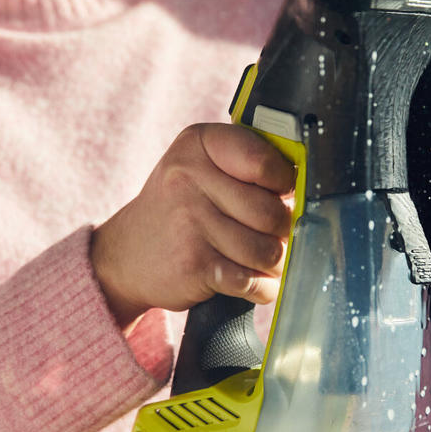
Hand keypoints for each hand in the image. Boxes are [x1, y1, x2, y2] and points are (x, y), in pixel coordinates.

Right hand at [91, 123, 295, 329]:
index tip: (281, 195)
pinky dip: (260, 288)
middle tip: (272, 235)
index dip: (286, 185)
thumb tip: (306, 189)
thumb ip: (247, 165)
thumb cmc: (177, 208)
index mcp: (198, 144)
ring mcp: (190, 222)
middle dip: (283, 231)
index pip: (267, 163)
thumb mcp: (199, 167)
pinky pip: (252, 281)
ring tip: (260, 259)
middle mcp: (189, 178)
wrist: (124, 255)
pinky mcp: (194, 264)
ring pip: (267, 250)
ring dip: (273, 263)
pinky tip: (249, 281)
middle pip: (272, 212)